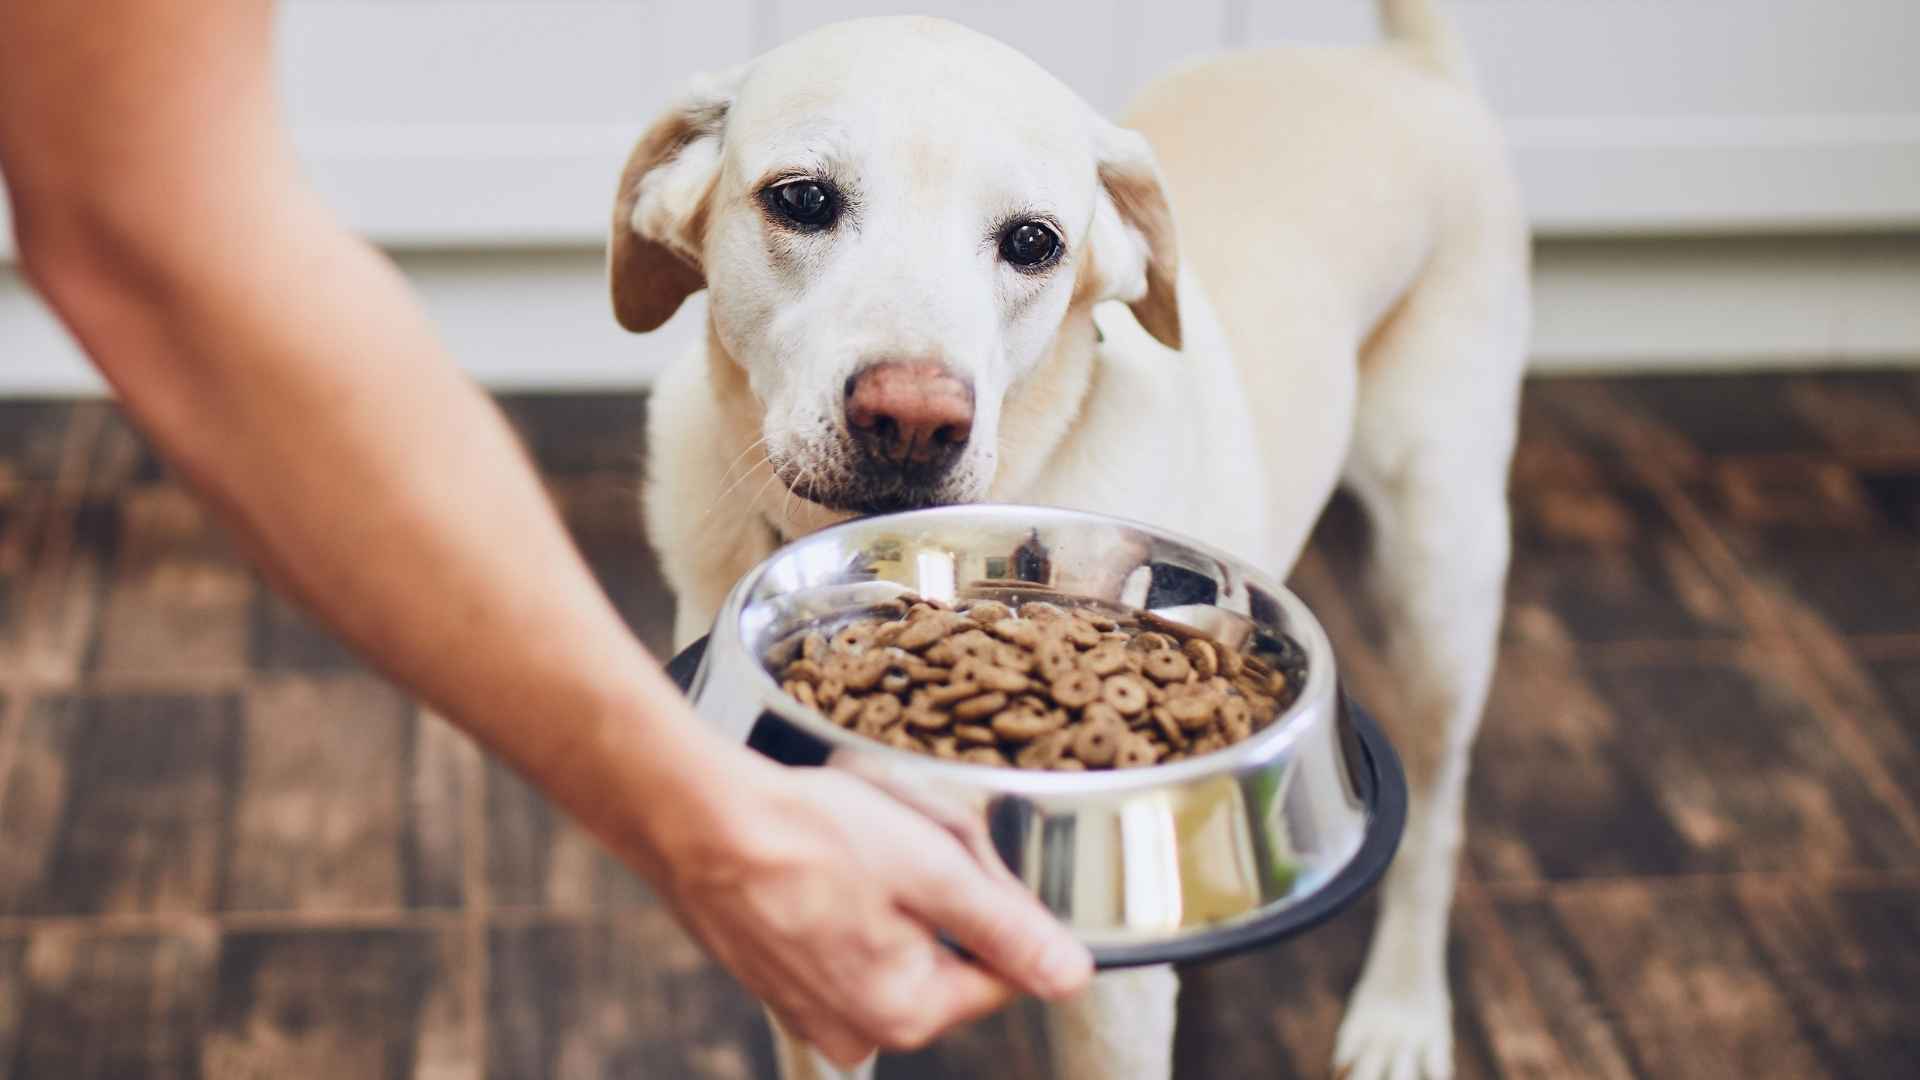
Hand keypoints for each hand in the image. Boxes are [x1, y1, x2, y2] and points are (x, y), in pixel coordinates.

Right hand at [649, 757, 1092, 1065]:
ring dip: (891, 887)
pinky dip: (843, 892)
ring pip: (895, 939)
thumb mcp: (934, 870)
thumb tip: (1072, 976)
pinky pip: (841, 934)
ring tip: (854, 839)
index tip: (958, 855)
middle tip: (902, 835)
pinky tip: (822, 853)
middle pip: (946, 952)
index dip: (994, 901)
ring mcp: (809, 1006)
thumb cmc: (807, 836)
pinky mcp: (776, 975)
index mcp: (906, 1013)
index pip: (1003, 969)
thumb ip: (1009, 930)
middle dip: (938, 891)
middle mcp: (856, 1028)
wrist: (694, 817)